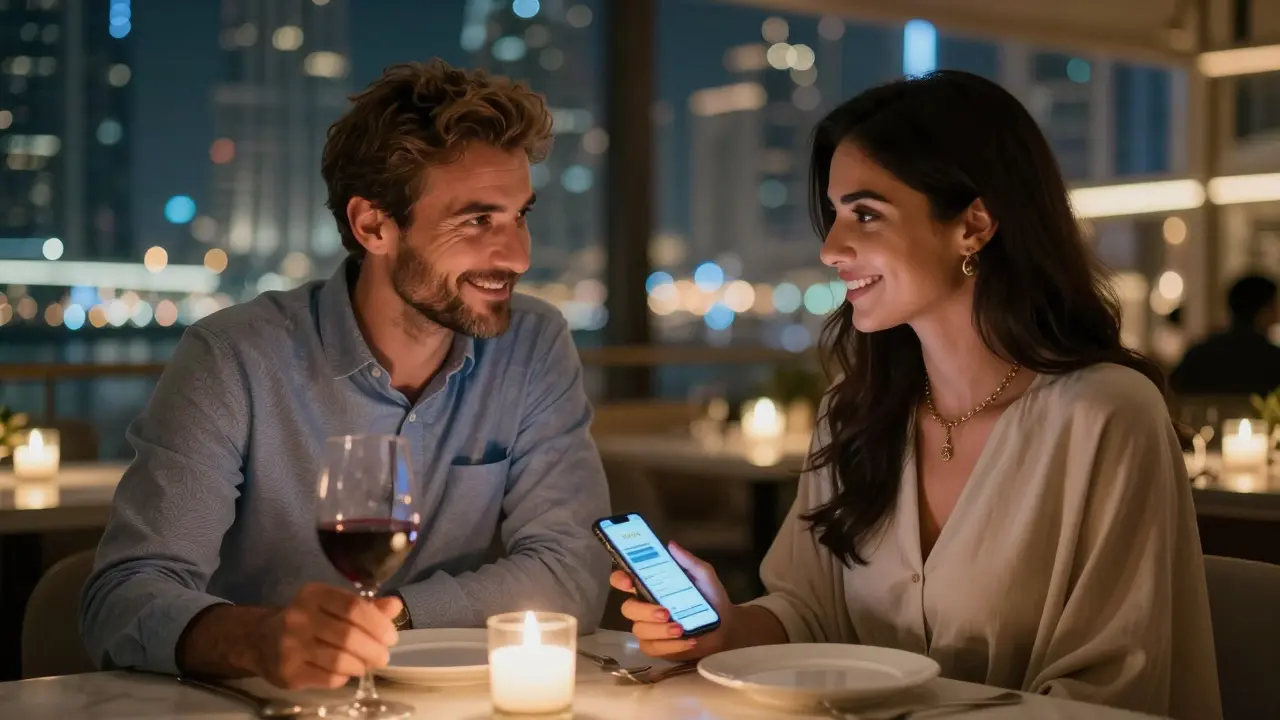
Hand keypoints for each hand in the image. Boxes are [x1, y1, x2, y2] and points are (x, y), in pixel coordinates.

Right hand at [251, 583, 402, 688]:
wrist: (260, 640)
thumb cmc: (307, 620)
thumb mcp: (333, 605)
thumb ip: (366, 606)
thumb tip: (395, 606)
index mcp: (314, 594)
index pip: (353, 607)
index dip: (377, 623)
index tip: (391, 637)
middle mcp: (299, 617)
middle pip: (348, 636)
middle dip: (374, 649)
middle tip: (383, 656)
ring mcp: (290, 646)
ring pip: (339, 660)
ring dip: (361, 665)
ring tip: (367, 664)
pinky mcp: (287, 672)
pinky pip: (328, 678)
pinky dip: (344, 677)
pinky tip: (346, 672)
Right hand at [611, 542, 734, 660]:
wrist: (726, 627)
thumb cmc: (710, 598)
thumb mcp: (704, 576)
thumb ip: (688, 561)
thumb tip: (671, 545)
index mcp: (650, 586)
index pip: (623, 580)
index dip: (619, 579)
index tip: (628, 581)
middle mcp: (644, 606)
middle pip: (628, 609)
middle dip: (644, 611)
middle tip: (665, 613)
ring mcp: (648, 629)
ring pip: (639, 630)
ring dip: (659, 631)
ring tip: (681, 629)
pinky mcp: (657, 648)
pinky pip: (653, 648)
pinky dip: (670, 646)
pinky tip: (687, 641)